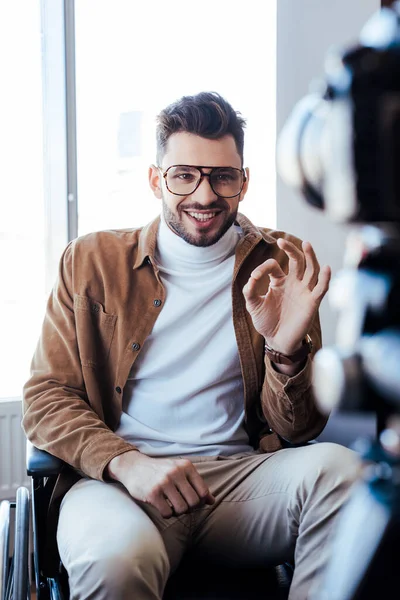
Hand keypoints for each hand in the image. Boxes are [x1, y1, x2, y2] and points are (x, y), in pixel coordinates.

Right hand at [106, 451, 214, 517]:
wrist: (133, 466)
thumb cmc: (160, 470)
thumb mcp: (179, 470)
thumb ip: (196, 484)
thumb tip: (212, 501)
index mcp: (185, 466)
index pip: (203, 491)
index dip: (200, 501)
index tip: (192, 502)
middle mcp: (176, 472)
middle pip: (194, 502)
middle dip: (189, 508)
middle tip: (181, 505)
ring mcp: (164, 483)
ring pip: (182, 509)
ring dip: (178, 512)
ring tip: (172, 506)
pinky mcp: (153, 493)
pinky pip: (168, 513)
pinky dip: (167, 514)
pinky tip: (162, 507)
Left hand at [243, 238, 330, 354]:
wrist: (277, 341)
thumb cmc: (266, 322)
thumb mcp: (254, 305)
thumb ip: (250, 290)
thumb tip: (252, 277)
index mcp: (279, 281)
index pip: (274, 266)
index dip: (263, 268)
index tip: (255, 278)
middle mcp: (294, 283)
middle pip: (297, 261)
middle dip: (291, 250)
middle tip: (282, 241)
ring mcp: (304, 291)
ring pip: (311, 269)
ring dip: (310, 256)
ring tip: (307, 244)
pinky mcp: (312, 302)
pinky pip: (321, 288)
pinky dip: (325, 278)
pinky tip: (326, 268)